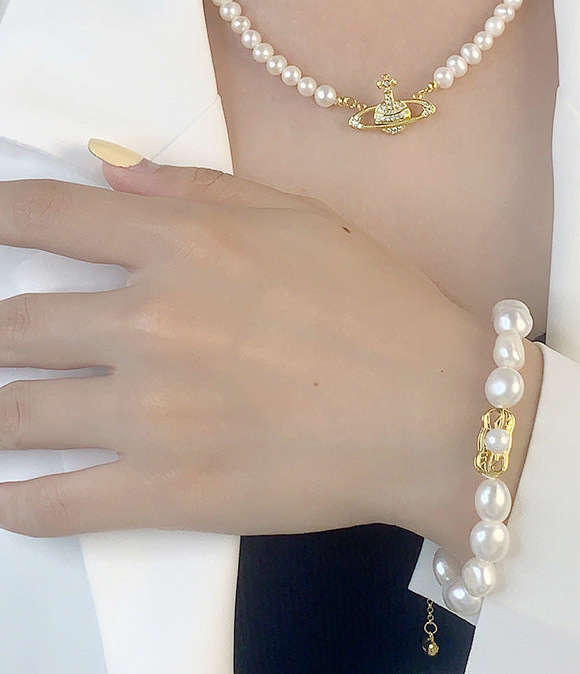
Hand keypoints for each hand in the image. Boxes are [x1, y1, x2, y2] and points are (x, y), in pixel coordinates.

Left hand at [0, 143, 539, 553]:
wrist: (440, 412)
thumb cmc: (382, 307)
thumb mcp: (302, 219)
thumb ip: (197, 187)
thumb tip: (106, 168)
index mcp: (182, 243)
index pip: (41, 216)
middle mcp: (149, 320)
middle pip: (9, 325)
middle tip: (4, 345)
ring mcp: (151, 413)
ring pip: (14, 414)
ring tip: (5, 418)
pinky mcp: (168, 493)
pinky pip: (51, 505)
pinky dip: (11, 503)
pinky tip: (3, 496)